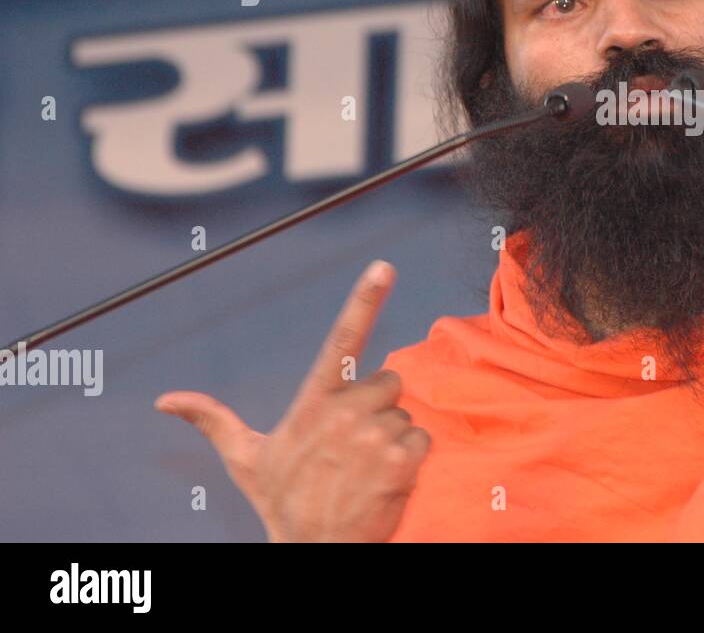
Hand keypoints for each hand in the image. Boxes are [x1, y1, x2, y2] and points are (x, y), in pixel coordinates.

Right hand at [154, 260, 430, 541]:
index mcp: (312, 404)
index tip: (383, 267)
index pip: (341, 340)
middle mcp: (343, 414)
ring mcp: (373, 437)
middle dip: (377, 407)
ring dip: (392, 438)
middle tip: (352, 445)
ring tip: (364, 468)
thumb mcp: (246, 460)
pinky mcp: (400, 460)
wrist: (316, 552)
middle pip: (387, 381)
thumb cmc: (285, 503)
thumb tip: (165, 400)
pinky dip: (411, 459)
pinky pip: (422, 439)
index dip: (364, 300)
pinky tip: (386, 480)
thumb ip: (213, 421)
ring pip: (404, 414)